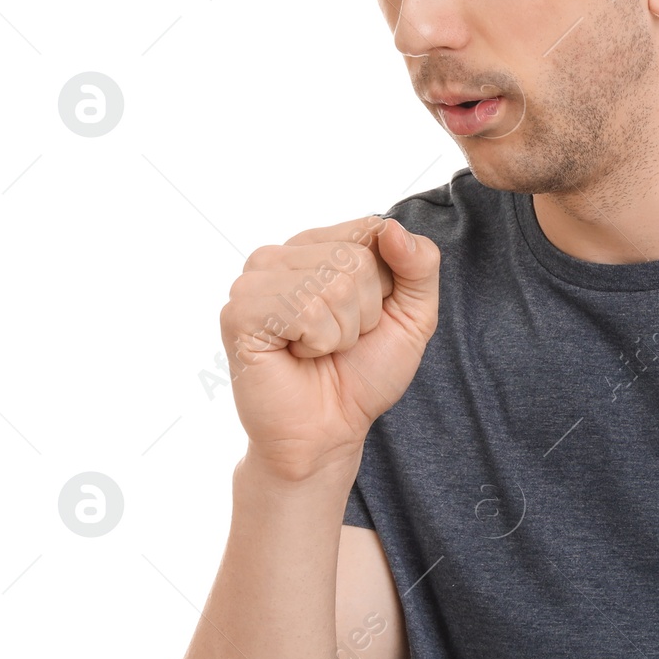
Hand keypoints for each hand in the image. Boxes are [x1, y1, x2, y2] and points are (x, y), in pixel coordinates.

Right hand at [219, 215, 439, 478]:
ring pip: (332, 283)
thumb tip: (393, 227)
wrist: (330, 431)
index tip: (367, 315)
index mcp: (317, 246)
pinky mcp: (239, 311)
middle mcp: (281, 256)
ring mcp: (254, 281)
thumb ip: (419, 265)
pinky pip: (304, 309)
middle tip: (339, 341)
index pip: (371, 229)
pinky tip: (296, 355)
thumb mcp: (413, 315)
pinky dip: (318, 342)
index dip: (386, 282)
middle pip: (354, 258)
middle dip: (364, 312)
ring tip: (318, 350)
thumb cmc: (364, 373)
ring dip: (341, 331)